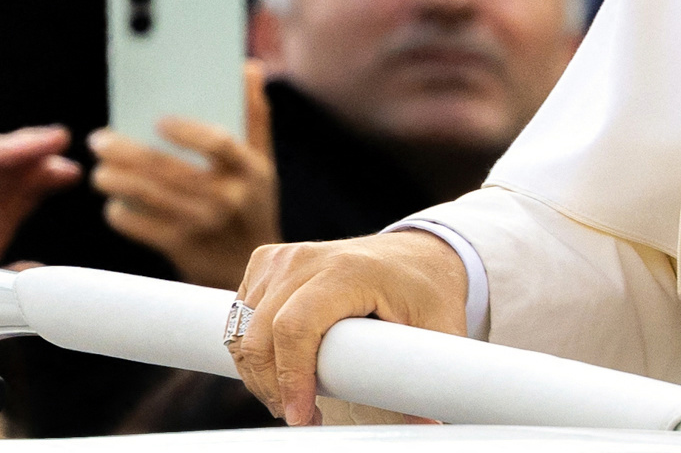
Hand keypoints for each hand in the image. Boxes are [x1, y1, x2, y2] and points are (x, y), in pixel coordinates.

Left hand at [93, 64, 279, 289]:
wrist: (250, 270)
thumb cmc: (251, 205)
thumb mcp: (262, 163)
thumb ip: (254, 115)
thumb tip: (248, 66)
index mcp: (250, 169)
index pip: (220, 143)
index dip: (188, 131)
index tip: (158, 120)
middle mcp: (229, 198)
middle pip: (170, 169)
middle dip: (127, 153)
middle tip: (100, 139)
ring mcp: (204, 226)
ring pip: (150, 197)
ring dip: (117, 180)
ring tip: (100, 170)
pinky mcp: (183, 249)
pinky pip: (142, 228)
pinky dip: (122, 214)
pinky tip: (113, 203)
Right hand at [231, 227, 470, 424]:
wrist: (416, 254)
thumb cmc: (427, 291)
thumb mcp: (440, 329)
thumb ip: (429, 376)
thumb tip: (426, 426)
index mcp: (348, 271)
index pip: (295, 326)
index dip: (290, 377)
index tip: (301, 416)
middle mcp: (307, 259)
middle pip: (261, 333)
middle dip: (271, 387)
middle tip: (300, 417)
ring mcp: (283, 257)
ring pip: (243, 327)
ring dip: (258, 373)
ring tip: (292, 399)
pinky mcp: (268, 262)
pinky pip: (240, 314)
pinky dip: (250, 348)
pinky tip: (279, 369)